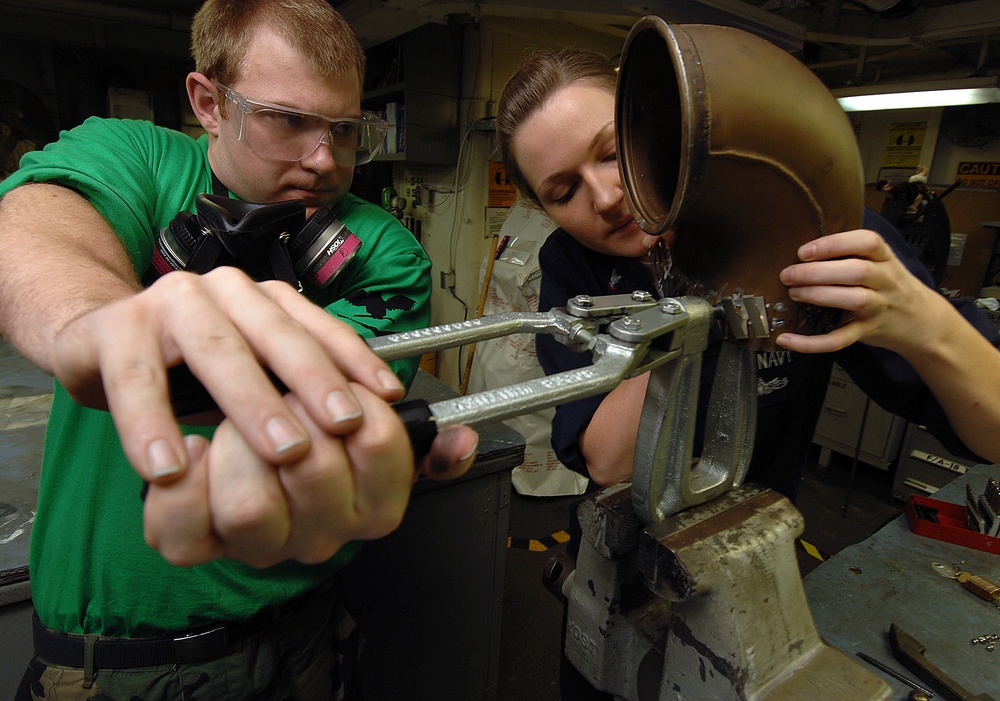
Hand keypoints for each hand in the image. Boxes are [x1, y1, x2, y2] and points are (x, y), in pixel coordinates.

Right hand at [51, 267, 408, 486]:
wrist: (96, 342)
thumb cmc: (187, 365)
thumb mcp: (251, 372)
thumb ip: (293, 387)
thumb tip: (361, 420)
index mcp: (264, 300)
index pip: (319, 325)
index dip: (355, 359)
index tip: (387, 396)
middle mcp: (224, 291)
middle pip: (275, 333)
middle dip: (313, 380)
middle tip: (342, 426)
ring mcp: (169, 303)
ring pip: (216, 350)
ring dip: (251, 402)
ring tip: (278, 450)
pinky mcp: (116, 329)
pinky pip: (137, 379)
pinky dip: (151, 426)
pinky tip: (168, 468)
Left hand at [143, 387, 479, 566]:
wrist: (236, 444)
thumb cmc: (311, 434)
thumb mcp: (380, 437)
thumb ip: (426, 444)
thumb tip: (461, 440)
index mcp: (373, 509)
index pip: (375, 444)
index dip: (354, 405)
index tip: (339, 393)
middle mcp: (321, 538)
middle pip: (311, 468)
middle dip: (290, 410)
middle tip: (279, 393)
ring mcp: (259, 546)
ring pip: (251, 505)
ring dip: (238, 444)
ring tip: (236, 421)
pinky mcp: (196, 544)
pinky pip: (183, 528)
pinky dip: (182, 483)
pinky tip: (195, 446)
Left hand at [776, 229, 937, 354]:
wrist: (922, 321)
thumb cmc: (890, 286)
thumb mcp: (882, 263)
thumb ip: (852, 254)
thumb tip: (802, 253)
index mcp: (885, 259)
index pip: (867, 242)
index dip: (834, 244)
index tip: (804, 251)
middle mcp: (886, 281)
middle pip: (857, 271)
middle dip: (818, 271)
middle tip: (788, 274)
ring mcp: (879, 308)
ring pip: (854, 300)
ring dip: (819, 295)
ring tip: (793, 293)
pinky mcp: (868, 331)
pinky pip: (840, 339)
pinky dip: (812, 342)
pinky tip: (788, 339)